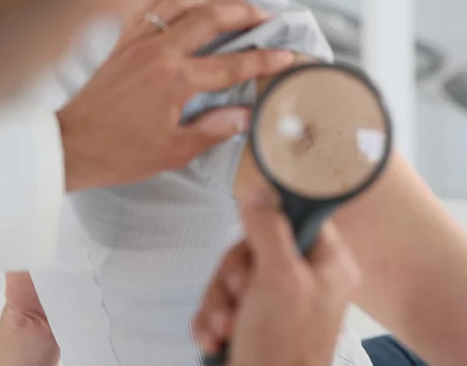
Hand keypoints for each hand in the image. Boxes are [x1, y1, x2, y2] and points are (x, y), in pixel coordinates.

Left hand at [58, 0, 293, 190]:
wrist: (72, 145)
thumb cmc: (118, 153)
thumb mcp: (173, 152)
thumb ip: (212, 130)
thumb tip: (244, 115)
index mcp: (175, 82)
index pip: (231, 65)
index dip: (263, 60)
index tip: (285, 56)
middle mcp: (158, 53)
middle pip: (209, 19)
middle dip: (243, 14)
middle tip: (265, 14)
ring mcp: (137, 43)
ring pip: (180, 4)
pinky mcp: (121, 43)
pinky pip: (146, 8)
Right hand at [193, 201, 360, 365]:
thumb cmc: (283, 349)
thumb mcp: (278, 278)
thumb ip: (269, 229)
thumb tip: (260, 191)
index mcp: (327, 264)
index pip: (299, 217)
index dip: (270, 222)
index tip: (252, 238)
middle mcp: (305, 279)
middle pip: (256, 245)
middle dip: (234, 272)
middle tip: (238, 291)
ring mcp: (277, 301)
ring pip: (235, 272)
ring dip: (219, 299)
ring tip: (222, 325)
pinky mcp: (253, 320)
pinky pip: (224, 299)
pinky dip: (213, 317)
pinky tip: (213, 336)